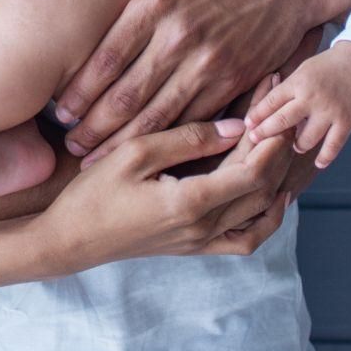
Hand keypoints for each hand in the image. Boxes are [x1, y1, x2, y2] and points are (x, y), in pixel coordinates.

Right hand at [35, 119, 291, 271]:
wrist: (70, 239)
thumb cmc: (93, 192)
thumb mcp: (133, 153)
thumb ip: (186, 139)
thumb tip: (236, 127)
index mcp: (190, 202)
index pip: (253, 171)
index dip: (270, 137)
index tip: (273, 102)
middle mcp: (204, 228)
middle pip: (264, 190)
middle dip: (278, 148)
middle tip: (280, 112)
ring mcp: (202, 242)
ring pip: (262, 214)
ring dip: (278, 179)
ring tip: (278, 143)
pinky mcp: (195, 247)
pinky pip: (246, 240)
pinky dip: (267, 217)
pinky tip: (270, 192)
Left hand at [52, 0, 350, 162]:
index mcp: (156, 1)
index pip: (106, 58)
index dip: (78, 91)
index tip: (58, 111)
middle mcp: (181, 36)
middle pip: (127, 95)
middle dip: (94, 127)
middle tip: (70, 146)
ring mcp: (211, 62)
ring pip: (159, 116)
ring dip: (125, 142)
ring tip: (97, 160)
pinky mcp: (237, 81)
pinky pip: (196, 120)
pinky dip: (170, 141)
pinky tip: (148, 153)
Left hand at [245, 41, 350, 169]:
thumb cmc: (325, 68)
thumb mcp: (301, 71)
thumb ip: (286, 90)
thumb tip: (263, 110)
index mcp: (298, 82)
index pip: (271, 102)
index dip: (257, 115)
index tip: (247, 125)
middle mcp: (312, 97)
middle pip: (283, 120)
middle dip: (266, 132)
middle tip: (255, 140)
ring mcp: (330, 111)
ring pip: (306, 138)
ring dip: (297, 145)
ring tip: (296, 146)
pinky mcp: (347, 122)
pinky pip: (333, 146)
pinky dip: (325, 157)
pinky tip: (318, 162)